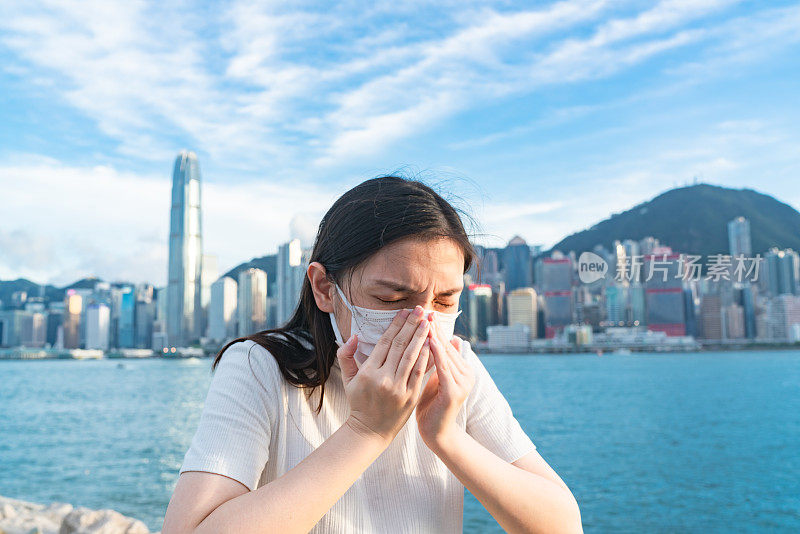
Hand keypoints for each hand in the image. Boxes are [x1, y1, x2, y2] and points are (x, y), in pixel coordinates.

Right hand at [336, 306, 431, 444]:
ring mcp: (398, 388)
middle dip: (411, 326)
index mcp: (367, 372)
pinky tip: (432, 343)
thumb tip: (355, 336)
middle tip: (421, 310)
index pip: (384, 343)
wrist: (371, 430)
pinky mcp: (410, 396)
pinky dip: (426, 356)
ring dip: (421, 337)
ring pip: (411, 357)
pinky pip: (420, 372)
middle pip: (400, 346)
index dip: (396, 325)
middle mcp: (383, 379)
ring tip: (428, 321)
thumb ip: (346, 355)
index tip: (404, 312)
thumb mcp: (347, 379)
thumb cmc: (359, 402)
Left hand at [415, 315, 474, 452]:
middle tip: (424, 309)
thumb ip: (437, 361)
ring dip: (435, 336)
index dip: (435, 328)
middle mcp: (466, 374)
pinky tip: (430, 342)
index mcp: (461, 369)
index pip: (446, 344)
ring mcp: (462, 383)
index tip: (423, 311)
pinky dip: (437, 354)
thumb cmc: (431, 405)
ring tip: (426, 320)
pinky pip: (444, 369)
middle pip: (446, 346)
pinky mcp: (454, 392)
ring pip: (445, 355)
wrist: (436, 433)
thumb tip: (442, 339)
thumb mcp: (434, 378)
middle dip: (434, 328)